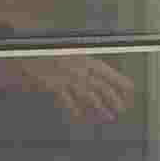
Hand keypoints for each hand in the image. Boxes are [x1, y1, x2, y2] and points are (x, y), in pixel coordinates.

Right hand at [13, 53, 132, 126]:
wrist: (29, 43)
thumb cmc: (48, 46)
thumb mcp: (68, 49)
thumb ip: (80, 60)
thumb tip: (91, 68)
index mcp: (84, 57)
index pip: (107, 71)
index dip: (120, 81)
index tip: (130, 89)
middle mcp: (79, 68)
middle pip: (101, 86)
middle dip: (113, 98)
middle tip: (122, 108)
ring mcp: (68, 78)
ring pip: (88, 96)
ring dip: (99, 107)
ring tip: (108, 116)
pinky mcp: (54, 85)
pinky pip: (67, 101)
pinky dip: (74, 110)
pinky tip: (79, 117)